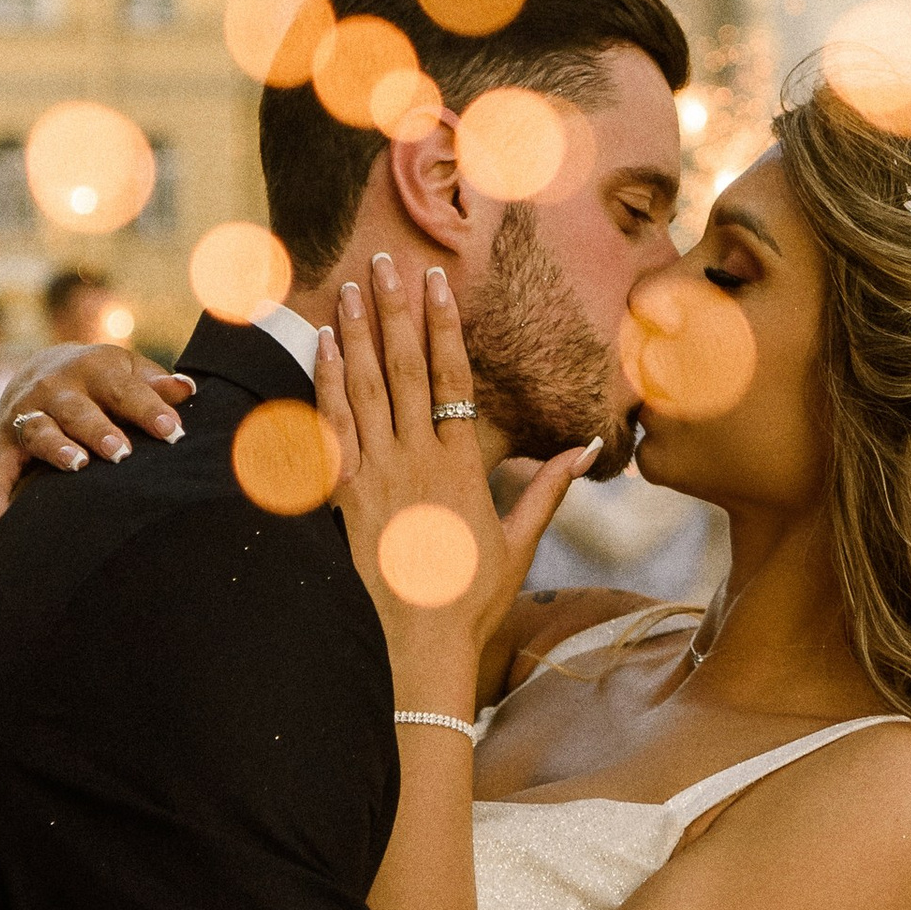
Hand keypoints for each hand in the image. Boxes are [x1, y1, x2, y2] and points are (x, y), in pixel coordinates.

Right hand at [0, 343, 194, 517]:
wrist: (41, 367)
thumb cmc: (102, 380)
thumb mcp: (129, 372)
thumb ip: (156, 386)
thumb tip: (188, 389)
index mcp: (94, 369)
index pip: (124, 391)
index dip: (148, 410)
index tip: (173, 432)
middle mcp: (56, 387)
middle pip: (77, 410)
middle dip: (98, 430)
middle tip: (121, 453)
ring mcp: (27, 413)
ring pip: (38, 431)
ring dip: (55, 448)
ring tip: (76, 466)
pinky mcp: (4, 442)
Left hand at [317, 258, 596, 699]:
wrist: (417, 648)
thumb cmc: (471, 601)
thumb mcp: (519, 545)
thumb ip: (547, 489)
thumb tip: (589, 447)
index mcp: (463, 465)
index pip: (454, 377)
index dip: (445, 324)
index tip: (439, 280)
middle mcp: (418, 459)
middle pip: (404, 367)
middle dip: (395, 310)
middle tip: (385, 261)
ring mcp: (377, 475)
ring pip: (363, 388)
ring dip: (356, 334)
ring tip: (350, 287)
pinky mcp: (343, 497)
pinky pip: (331, 428)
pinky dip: (325, 384)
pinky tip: (321, 348)